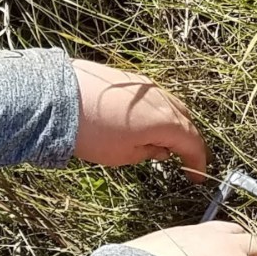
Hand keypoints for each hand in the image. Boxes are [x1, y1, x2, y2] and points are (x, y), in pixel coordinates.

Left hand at [72, 60, 211, 179]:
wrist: (60, 98)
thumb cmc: (91, 132)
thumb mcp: (121, 155)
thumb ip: (147, 153)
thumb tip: (160, 150)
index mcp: (165, 121)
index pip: (192, 143)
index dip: (197, 162)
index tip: (196, 177)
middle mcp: (161, 98)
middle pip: (185, 121)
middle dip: (187, 141)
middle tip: (184, 159)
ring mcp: (145, 85)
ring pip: (170, 106)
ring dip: (172, 124)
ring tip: (164, 143)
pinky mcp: (129, 77)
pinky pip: (153, 97)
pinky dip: (157, 112)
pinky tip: (144, 124)